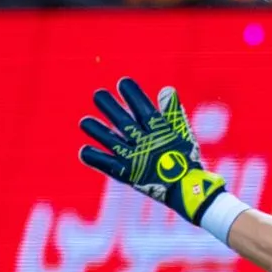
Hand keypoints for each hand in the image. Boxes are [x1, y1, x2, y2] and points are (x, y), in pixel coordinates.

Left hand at [78, 78, 229, 226]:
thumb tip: (166, 89)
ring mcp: (134, 159)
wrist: (187, 189)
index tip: (123, 82)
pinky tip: (84, 150)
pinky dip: (94, 158)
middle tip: (97, 94)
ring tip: (84, 121)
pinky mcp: (127, 174)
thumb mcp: (183, 133)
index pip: (144, 109)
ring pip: (111, 141)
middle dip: (110, 107)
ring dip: (97, 130)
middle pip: (124, 122)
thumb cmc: (186, 158)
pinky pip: (106, 165)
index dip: (133, 95)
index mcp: (161, 133)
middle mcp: (145, 144)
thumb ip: (173, 111)